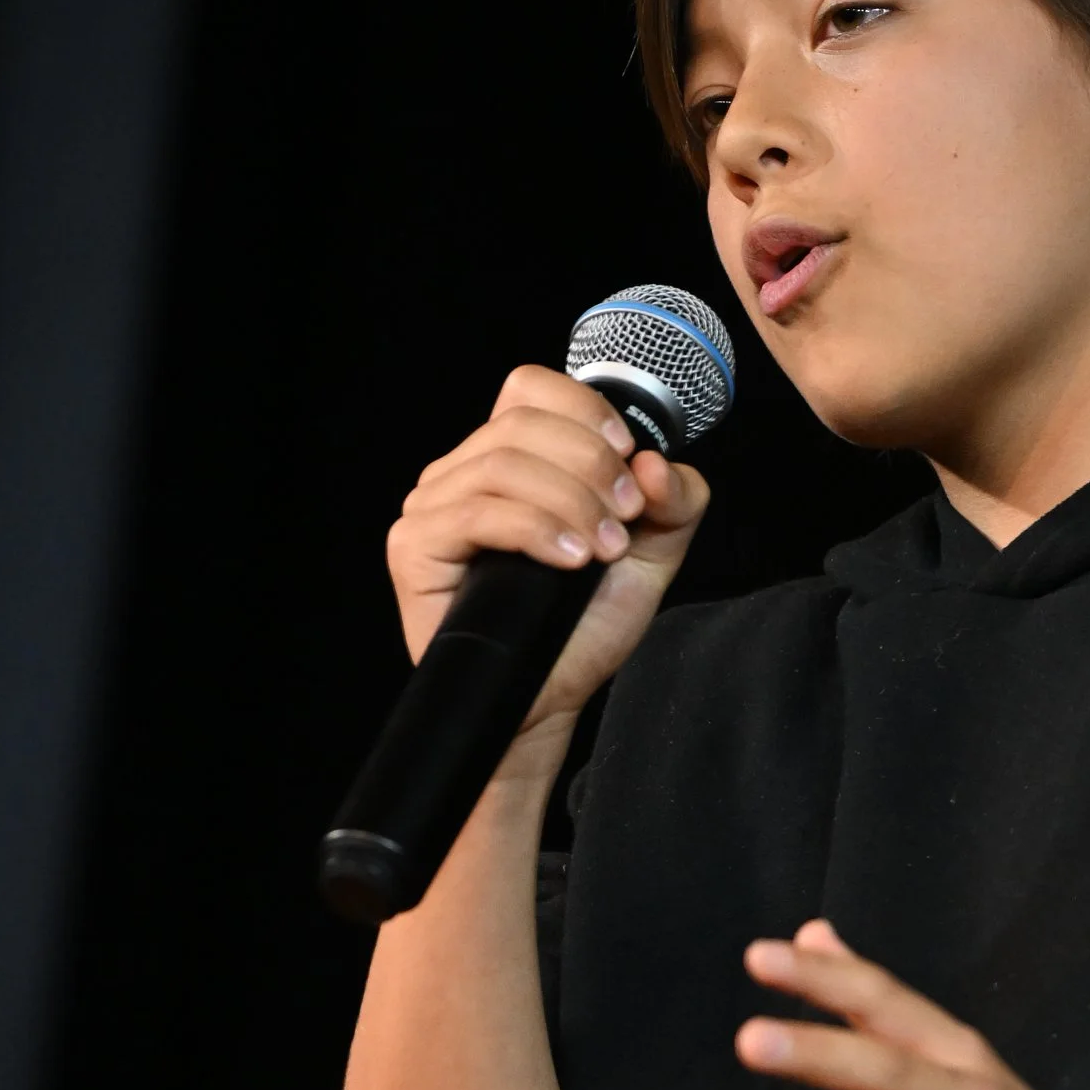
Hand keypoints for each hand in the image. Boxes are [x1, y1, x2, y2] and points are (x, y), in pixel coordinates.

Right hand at [385, 363, 708, 765]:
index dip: (583, 410)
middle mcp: (463, 472)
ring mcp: (433, 506)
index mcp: (509, 456)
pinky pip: (475, 513)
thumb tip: (654, 463)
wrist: (548, 700)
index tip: (629, 459)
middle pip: (523, 423)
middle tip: (625, 521)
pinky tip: (570, 561)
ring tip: (603, 551)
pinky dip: (535, 530)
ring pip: (502, 464)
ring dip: (570, 503)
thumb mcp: (651, 554)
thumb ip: (674, 502)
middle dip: (590, 467)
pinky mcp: (415, 547)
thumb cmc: (584, 626)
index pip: (530, 388)